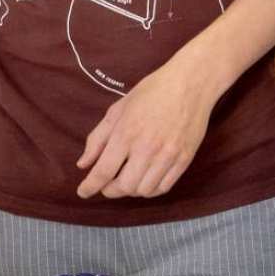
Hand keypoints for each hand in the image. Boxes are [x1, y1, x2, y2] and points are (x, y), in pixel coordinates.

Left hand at [77, 60, 219, 198]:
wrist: (191, 84)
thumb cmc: (152, 92)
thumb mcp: (118, 109)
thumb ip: (97, 138)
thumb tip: (83, 164)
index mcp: (126, 133)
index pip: (104, 171)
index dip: (90, 186)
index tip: (83, 192)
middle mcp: (147, 148)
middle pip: (124, 186)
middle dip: (110, 190)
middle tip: (107, 184)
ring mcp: (168, 155)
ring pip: (144, 191)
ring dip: (130, 190)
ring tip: (127, 180)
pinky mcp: (185, 159)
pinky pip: (164, 187)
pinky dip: (150, 190)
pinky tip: (145, 180)